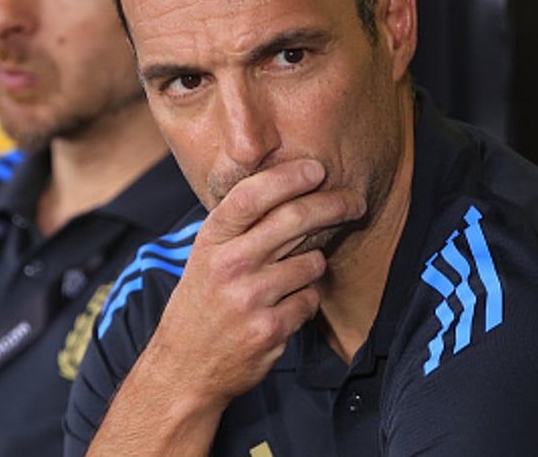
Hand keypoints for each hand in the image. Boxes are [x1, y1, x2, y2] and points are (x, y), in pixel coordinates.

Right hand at [148, 158, 365, 405]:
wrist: (184, 368)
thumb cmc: (201, 304)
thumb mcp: (206, 257)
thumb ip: (240, 227)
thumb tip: (292, 190)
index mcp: (211, 241)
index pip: (252, 195)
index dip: (288, 177)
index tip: (317, 169)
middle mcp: (229, 265)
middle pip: (293, 220)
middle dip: (333, 205)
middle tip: (354, 202)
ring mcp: (250, 298)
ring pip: (311, 262)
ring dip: (312, 266)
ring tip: (290, 278)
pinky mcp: (270, 329)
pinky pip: (310, 300)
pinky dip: (305, 301)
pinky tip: (282, 308)